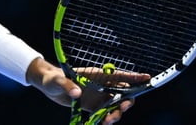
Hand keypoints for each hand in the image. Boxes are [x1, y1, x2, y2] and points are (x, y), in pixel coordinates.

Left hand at [26, 58, 149, 124]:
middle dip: (126, 102)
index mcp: (97, 75)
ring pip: (115, 106)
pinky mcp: (92, 107)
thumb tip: (78, 94)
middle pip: (122, 93)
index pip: (119, 75)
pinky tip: (101, 124)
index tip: (147, 78)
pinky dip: (106, 120)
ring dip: (115, 114)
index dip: (134, 77)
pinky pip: (104, 115)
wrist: (48, 86)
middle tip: (121, 108)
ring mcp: (98, 97)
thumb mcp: (59, 81)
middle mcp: (101, 86)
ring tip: (107, 121)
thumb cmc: (53, 78)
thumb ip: (68, 86)